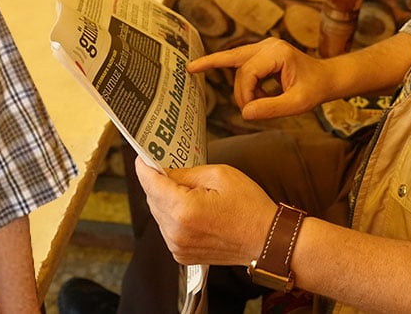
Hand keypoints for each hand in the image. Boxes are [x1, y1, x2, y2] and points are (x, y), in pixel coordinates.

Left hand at [134, 156, 276, 266]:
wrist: (267, 241)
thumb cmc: (249, 207)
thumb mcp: (219, 175)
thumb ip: (185, 172)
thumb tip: (163, 170)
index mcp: (183, 210)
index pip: (150, 183)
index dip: (145, 166)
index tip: (143, 156)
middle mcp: (176, 231)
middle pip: (152, 198)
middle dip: (158, 182)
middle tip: (170, 168)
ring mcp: (177, 246)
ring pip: (158, 214)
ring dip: (166, 200)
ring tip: (189, 191)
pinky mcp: (181, 254)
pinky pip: (167, 228)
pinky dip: (173, 216)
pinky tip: (192, 209)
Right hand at [188, 38, 333, 119]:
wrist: (327, 79)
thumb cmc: (315, 89)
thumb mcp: (297, 104)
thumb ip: (270, 108)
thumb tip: (245, 113)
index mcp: (278, 53)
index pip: (248, 71)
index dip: (245, 93)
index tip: (251, 110)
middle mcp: (269, 44)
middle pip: (238, 63)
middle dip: (239, 89)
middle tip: (245, 109)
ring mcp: (265, 46)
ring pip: (237, 63)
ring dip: (243, 86)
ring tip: (256, 103)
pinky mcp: (263, 52)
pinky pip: (244, 65)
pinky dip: (247, 83)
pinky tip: (256, 96)